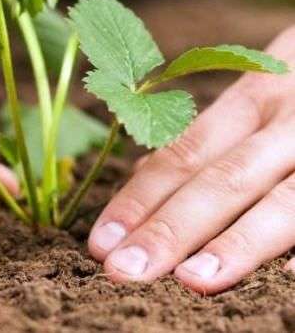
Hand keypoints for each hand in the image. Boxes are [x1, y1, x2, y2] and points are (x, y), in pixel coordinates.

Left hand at [88, 25, 294, 292]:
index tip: (101, 241)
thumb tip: (143, 170)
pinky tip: (286, 280)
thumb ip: (206, 134)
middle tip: (123, 269)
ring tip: (190, 282)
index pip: (183, 155)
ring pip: (281, 201)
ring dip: (235, 244)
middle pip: (221, 179)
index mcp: (249, 102)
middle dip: (170, 228)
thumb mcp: (253, 95)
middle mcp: (285, 124)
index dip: (140, 199)